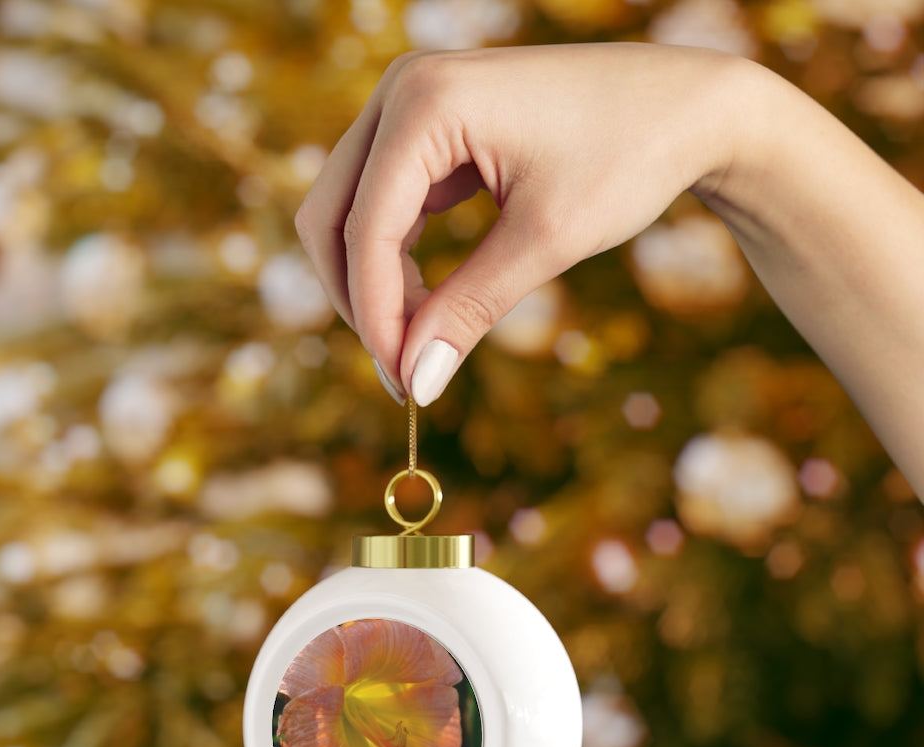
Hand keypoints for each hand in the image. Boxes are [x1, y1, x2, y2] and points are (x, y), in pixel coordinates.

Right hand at [295, 43, 743, 404]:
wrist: (687, 107)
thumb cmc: (628, 156)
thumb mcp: (545, 242)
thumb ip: (469, 310)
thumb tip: (417, 382)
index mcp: (425, 103)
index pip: (365, 230)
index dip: (376, 317)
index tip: (404, 384)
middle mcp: (403, 91)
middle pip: (330, 216)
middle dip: (359, 300)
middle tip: (403, 370)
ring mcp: (412, 105)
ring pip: (350, 213)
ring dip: (374, 284)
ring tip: (422, 342)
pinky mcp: (429, 129)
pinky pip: (384, 204)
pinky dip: (396, 260)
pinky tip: (430, 303)